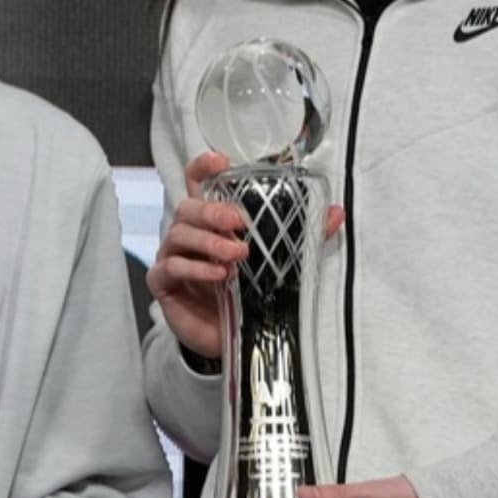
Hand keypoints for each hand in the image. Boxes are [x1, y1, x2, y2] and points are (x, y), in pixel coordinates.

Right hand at [148, 152, 343, 360]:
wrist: (231, 335)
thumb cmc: (247, 290)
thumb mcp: (277, 261)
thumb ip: (302, 236)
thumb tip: (334, 213)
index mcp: (210, 220)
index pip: (198, 183)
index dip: (204, 167)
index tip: (221, 162)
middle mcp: (188, 233)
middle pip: (188, 207)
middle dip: (212, 211)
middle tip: (239, 221)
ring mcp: (172, 256)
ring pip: (179, 234)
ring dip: (210, 242)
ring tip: (238, 255)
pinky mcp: (164, 284)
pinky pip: (171, 267)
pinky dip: (195, 268)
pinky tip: (218, 276)